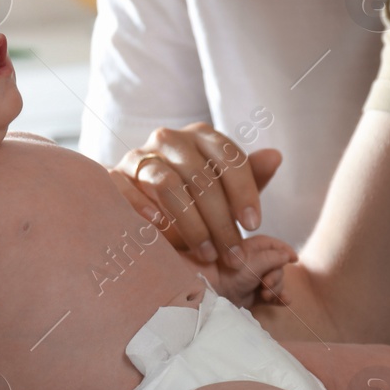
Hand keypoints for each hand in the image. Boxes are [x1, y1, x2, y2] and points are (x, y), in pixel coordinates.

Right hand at [111, 124, 281, 269]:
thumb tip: (275, 157)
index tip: (254, 224)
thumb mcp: (225, 191)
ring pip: (167, 183)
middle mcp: (170, 139)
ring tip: (205, 253)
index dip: (244, 191)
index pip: (228, 157)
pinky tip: (162, 231)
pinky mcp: (113, 176)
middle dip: (220, 219)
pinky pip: (127, 189)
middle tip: (232, 252)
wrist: (140, 204)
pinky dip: (144, 210)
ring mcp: (138, 155)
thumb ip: (250, 177)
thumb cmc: (193, 197)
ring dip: (190, 222)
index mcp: (201, 137)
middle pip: (200, 175)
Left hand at [195, 234, 296, 307]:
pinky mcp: (254, 296)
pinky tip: (285, 301)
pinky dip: (279, 298)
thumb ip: (272, 258)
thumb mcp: (252, 262)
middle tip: (266, 283)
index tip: (294, 258)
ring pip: (276, 282)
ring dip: (275, 288)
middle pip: (278, 267)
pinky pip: (273, 296)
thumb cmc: (228, 273)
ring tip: (265, 294)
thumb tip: (287, 256)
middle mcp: (255, 263)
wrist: (211, 294)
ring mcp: (254, 280)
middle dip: (276, 276)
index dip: (285, 250)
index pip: (273, 245)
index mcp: (252, 249)